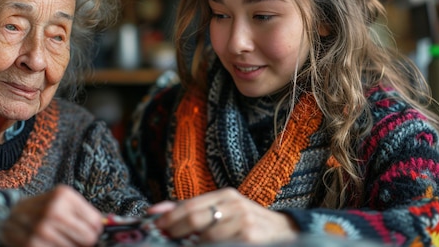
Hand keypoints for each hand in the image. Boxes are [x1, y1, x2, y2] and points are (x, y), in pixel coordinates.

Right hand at [2, 185, 102, 246]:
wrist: (7, 216)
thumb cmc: (42, 208)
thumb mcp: (62, 201)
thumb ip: (85, 213)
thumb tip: (110, 225)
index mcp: (63, 195)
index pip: (95, 222)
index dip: (94, 230)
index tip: (87, 231)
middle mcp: (53, 210)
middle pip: (88, 238)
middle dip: (85, 241)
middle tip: (74, 238)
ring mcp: (42, 229)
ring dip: (70, 246)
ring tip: (58, 239)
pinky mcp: (32, 245)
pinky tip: (49, 244)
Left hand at [148, 187, 298, 244]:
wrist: (284, 232)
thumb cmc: (247, 223)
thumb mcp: (224, 210)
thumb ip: (193, 210)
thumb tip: (156, 212)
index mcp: (226, 195)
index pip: (189, 205)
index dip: (169, 218)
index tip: (154, 228)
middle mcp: (235, 205)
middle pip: (195, 218)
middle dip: (175, 232)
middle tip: (165, 240)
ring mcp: (244, 222)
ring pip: (205, 238)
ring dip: (190, 245)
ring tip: (184, 246)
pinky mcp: (249, 238)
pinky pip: (219, 246)